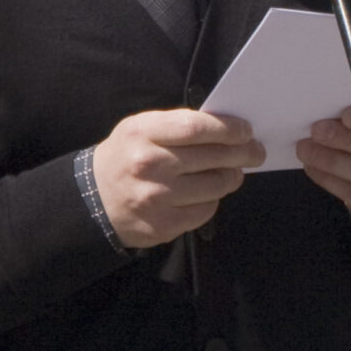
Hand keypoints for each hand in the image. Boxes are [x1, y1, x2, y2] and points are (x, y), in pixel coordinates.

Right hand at [92, 109, 263, 248]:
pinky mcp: (163, 225)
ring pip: (216, 185)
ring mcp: (156, 198)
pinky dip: (213, 200)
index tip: (246, 131)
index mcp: (142, 133)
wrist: (94, 201)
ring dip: (231, 177)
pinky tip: (207, 193)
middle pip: (213, 157)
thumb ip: (178, 126)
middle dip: (243, 153)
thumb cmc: (127, 156)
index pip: (196, 127)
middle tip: (256, 152)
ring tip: (232, 172)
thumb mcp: (141, 129)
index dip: (228, 129)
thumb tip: (228, 129)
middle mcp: (148, 164)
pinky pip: (206, 210)